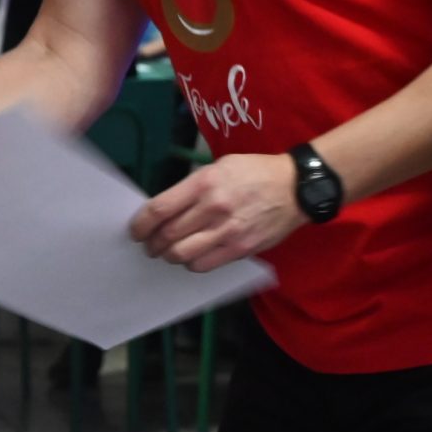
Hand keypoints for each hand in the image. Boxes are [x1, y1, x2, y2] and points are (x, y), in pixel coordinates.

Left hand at [130, 152, 300, 272]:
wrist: (295, 188)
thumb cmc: (255, 173)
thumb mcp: (220, 167)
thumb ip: (192, 187)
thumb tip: (165, 209)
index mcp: (205, 182)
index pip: (160, 209)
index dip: (141, 224)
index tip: (136, 230)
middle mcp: (213, 207)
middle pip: (168, 235)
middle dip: (152, 243)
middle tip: (150, 245)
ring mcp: (228, 231)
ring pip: (182, 255)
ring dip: (169, 256)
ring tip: (168, 252)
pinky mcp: (240, 249)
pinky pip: (204, 265)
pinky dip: (191, 264)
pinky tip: (192, 257)